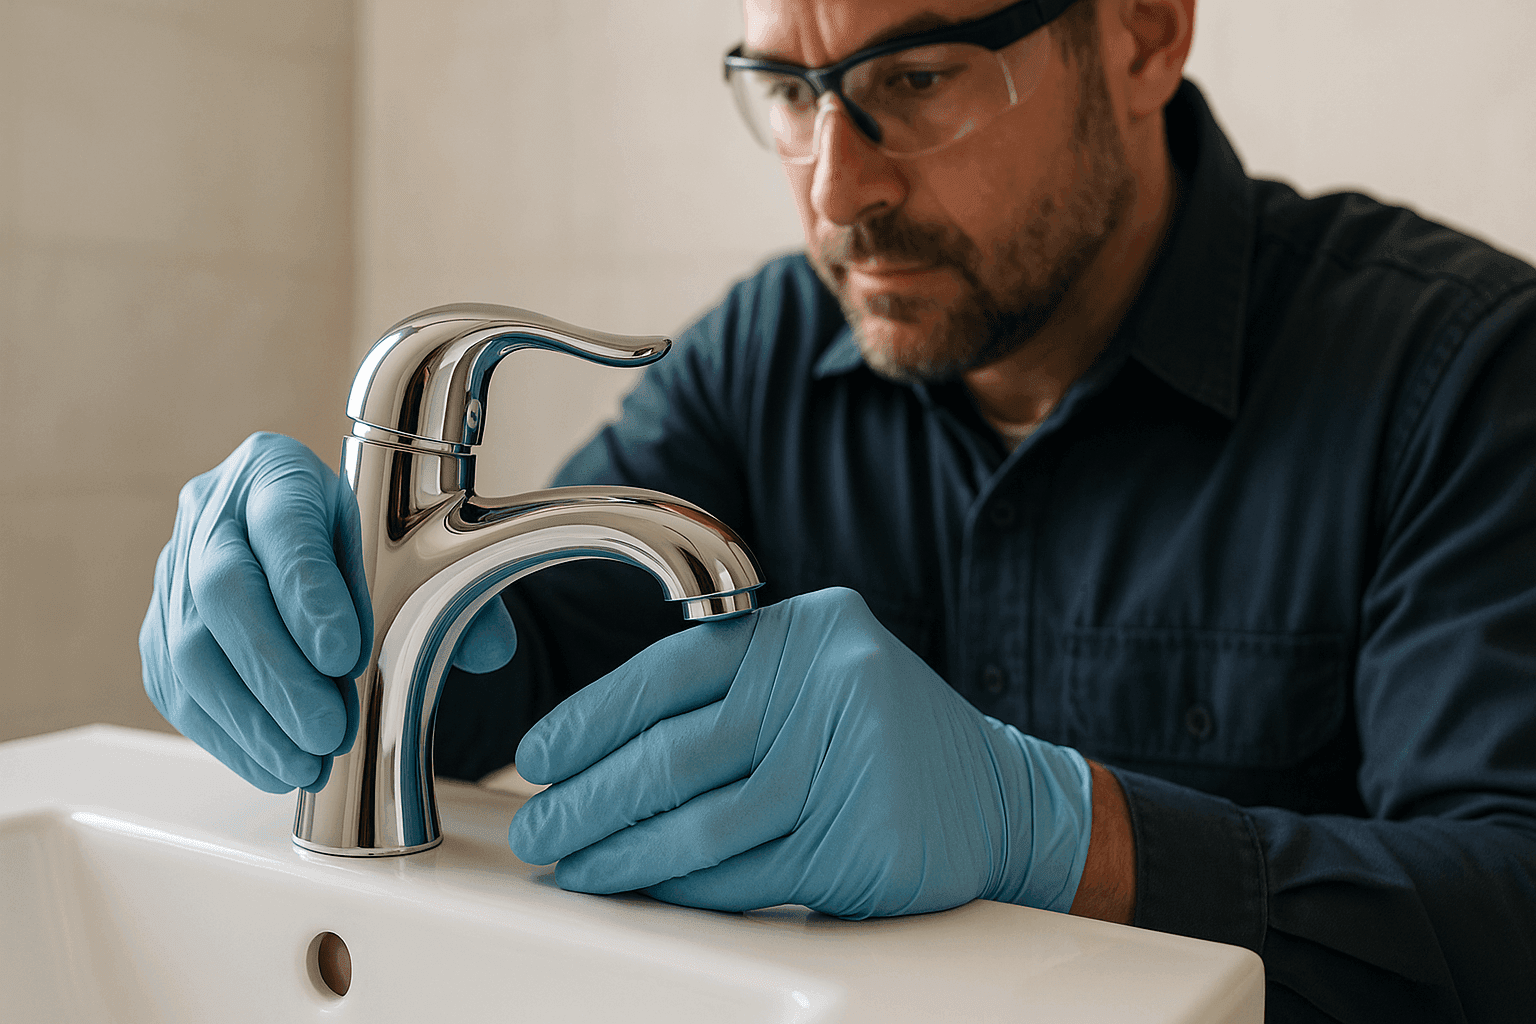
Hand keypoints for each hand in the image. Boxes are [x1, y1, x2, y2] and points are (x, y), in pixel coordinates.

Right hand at [140, 432, 516, 792]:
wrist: (311, 539)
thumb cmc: (367, 540)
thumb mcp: (415, 544)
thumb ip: (454, 589)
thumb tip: (487, 649)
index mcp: (277, 470)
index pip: (283, 523)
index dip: (308, 594)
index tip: (345, 657)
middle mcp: (212, 509)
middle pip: (223, 591)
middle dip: (277, 673)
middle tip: (328, 731)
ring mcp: (173, 568)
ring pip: (188, 647)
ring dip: (250, 718)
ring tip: (305, 762)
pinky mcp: (159, 624)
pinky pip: (173, 686)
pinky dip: (225, 734)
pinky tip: (273, 763)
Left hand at [508, 587, 1092, 918]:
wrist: (997, 795)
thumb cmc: (878, 734)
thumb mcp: (814, 676)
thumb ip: (727, 695)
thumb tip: (594, 757)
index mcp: (805, 631)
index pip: (671, 670)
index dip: (592, 717)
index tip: (540, 755)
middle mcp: (833, 685)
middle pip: (676, 754)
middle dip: (589, 798)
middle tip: (540, 825)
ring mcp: (855, 764)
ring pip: (704, 824)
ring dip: (624, 855)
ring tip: (577, 867)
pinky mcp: (868, 843)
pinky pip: (748, 876)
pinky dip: (685, 890)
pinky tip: (647, 891)